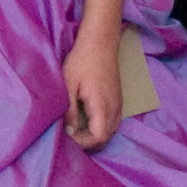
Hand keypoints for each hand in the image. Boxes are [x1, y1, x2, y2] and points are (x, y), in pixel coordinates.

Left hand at [62, 21, 124, 150]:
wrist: (100, 43)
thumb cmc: (82, 62)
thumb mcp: (69, 86)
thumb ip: (69, 111)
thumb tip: (69, 132)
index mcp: (102, 106)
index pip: (99, 138)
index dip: (83, 143)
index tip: (68, 137)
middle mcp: (114, 109)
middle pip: (106, 138)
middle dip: (88, 142)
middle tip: (70, 136)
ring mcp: (118, 105)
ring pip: (110, 131)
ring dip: (94, 136)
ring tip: (76, 130)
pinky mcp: (118, 101)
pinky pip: (112, 122)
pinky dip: (100, 128)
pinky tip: (86, 121)